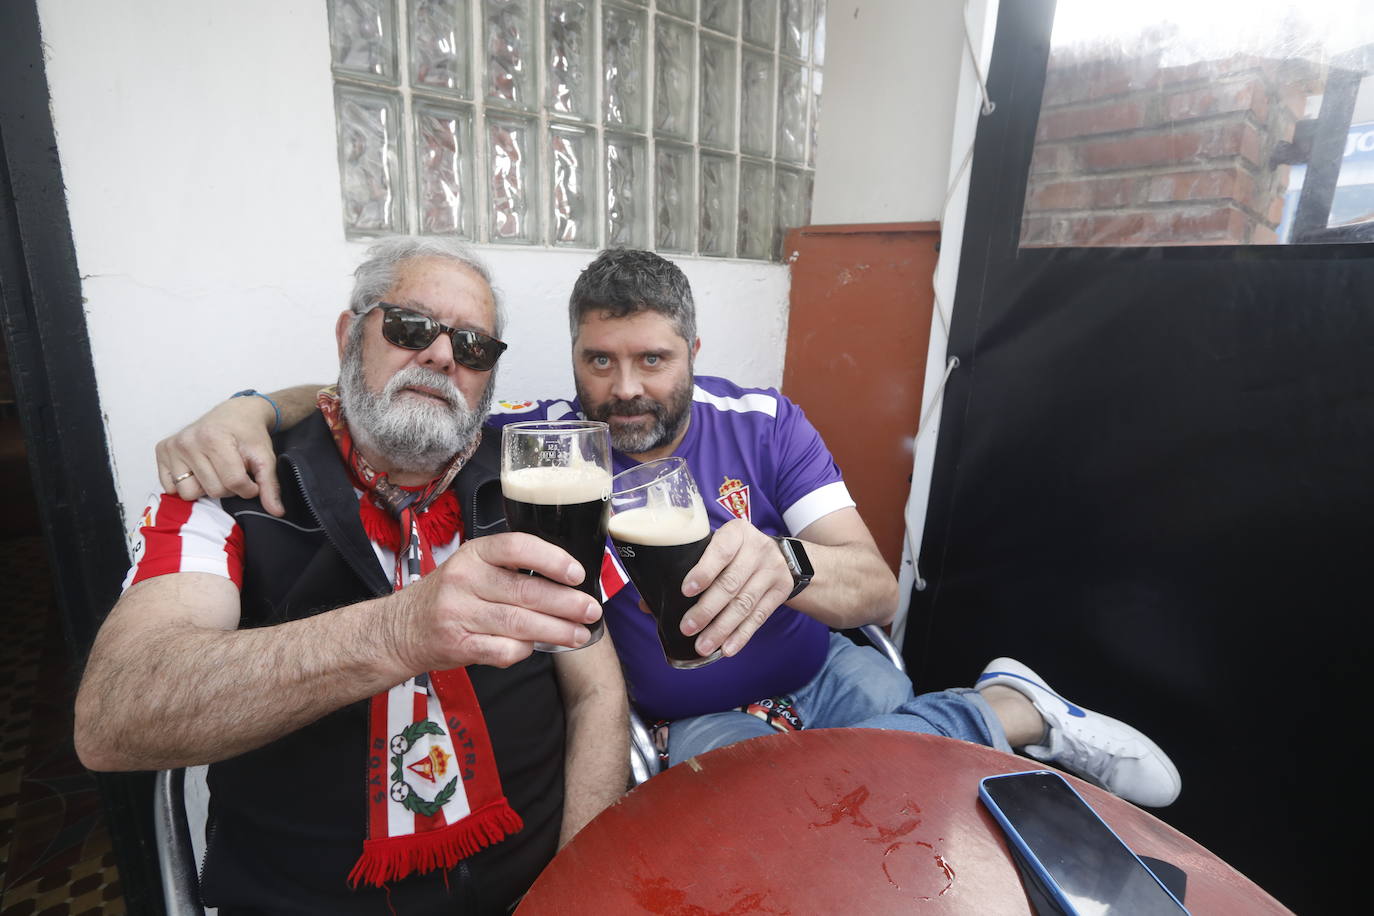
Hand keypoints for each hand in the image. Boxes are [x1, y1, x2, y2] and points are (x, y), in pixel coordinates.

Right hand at [156, 395, 283, 514]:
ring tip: (215, 470)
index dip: (248, 488)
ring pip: (189, 493)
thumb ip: (270, 485)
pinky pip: (170, 487)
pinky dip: (186, 484)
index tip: (252, 480)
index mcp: (213, 438)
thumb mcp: (265, 457)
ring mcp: (173, 446)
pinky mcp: (162, 450)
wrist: (235, 412)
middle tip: (233, 470)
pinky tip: (198, 470)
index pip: (233, 483)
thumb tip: (277, 512)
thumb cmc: (249, 434)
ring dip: (206, 488)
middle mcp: (188, 441)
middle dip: (228, 487)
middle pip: (212, 490)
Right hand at [391, 533, 603, 669]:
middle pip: (526, 591)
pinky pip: (502, 650)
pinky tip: (536, 647)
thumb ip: (510, 568)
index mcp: (474, 554)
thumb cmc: (449, 594)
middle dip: (566, 603)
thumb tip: (567, 580)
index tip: (577, 573)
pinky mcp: (457, 644)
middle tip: (591, 611)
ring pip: (519, 623)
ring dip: (556, 631)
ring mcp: (458, 613)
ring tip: (579, 635)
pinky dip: (524, 651)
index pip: (517, 547)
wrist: (400, 629)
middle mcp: (464, 580)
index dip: (552, 559)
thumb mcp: (472, 566)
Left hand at [677, 518, 793, 658]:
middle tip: (687, 628)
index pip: (720, 551)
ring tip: (702, 646)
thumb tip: (646, 604)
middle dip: (707, 609)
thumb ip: (685, 569)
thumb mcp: (714, 549)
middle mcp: (757, 548)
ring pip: (744, 603)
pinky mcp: (781, 590)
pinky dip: (741, 635)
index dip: (703, 572)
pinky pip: (759, 617)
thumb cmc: (733, 553)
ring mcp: (772, 570)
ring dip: (722, 628)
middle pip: (731, 583)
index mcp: (736, 532)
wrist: (779, 555)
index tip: (685, 591)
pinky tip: (727, 649)